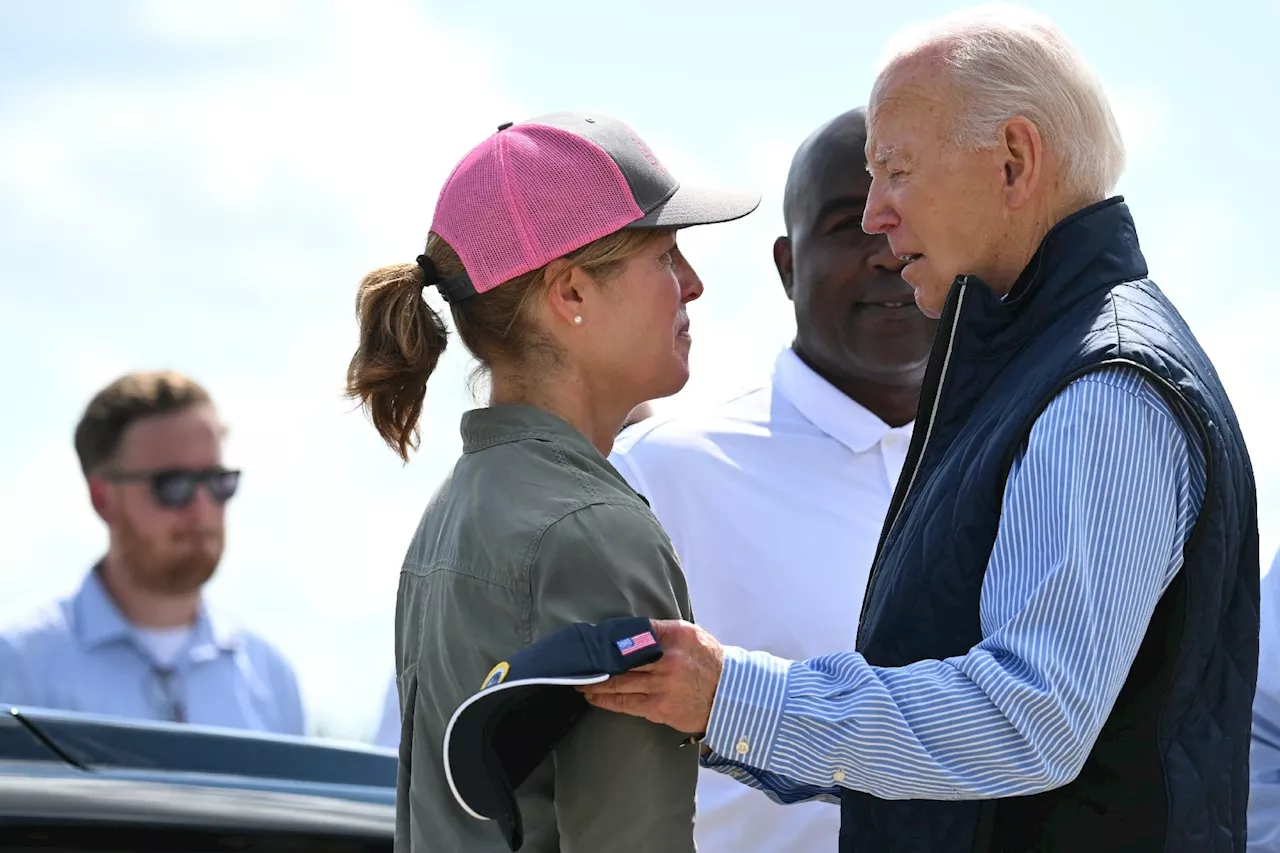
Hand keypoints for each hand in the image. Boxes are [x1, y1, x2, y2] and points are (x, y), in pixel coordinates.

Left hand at [577, 619, 723, 734]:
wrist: (729, 694)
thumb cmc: (707, 660)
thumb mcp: (690, 635)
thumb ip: (661, 630)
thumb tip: (629, 631)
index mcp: (674, 636)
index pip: (634, 633)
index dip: (610, 638)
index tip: (593, 639)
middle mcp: (667, 660)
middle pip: (622, 659)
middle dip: (597, 662)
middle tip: (577, 661)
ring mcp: (662, 686)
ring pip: (619, 683)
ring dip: (596, 683)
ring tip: (579, 681)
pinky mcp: (659, 708)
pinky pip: (626, 704)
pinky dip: (607, 701)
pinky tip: (593, 697)